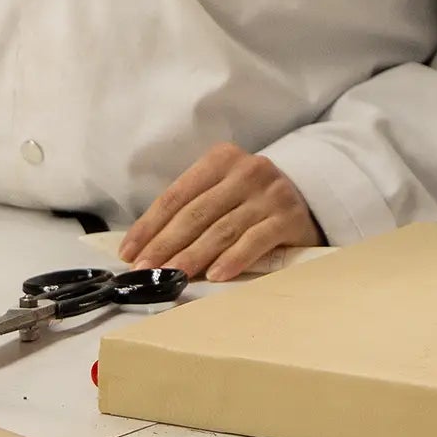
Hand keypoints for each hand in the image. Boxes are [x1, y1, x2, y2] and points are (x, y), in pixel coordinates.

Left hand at [119, 143, 322, 282]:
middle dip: (165, 245)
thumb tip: (146, 250)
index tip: (129, 253)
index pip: (177, 194)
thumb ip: (191, 211)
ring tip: (172, 277)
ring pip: (222, 229)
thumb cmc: (251, 201)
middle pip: (196, 213)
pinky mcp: (289, 217)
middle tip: (145, 272)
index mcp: (222, 159)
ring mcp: (270, 193)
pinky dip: (234, 258)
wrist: (307, 200)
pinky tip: (216, 275)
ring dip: (193, 256)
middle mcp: (247, 170)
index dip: (150, 226)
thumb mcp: (221, 192)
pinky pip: (256, 240)